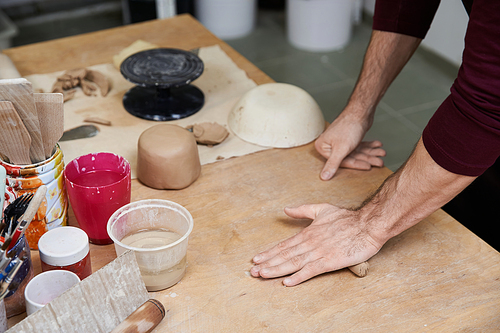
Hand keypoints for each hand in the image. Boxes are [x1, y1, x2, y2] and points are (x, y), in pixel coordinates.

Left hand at [250, 204, 381, 286]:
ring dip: (277, 270)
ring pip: (293, 263)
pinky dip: (298, 276)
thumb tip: (286, 209)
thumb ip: (302, 210)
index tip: (256, 259)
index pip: (284, 245)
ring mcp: (319, 253)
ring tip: (263, 275)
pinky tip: (287, 282)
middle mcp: (309, 243)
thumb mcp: (321, 209)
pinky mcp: (330, 261)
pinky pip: (311, 271)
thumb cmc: (347, 218)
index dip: (269, 252)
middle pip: (284, 255)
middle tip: (253, 271)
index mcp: (307, 233)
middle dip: (267, 263)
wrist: (367, 224)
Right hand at [315, 116, 385, 179]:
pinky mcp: (349, 138)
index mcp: (323, 147)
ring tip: (382, 153)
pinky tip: (378, 146)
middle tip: (380, 161)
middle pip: (351, 157)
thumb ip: (333, 164)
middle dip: (367, 158)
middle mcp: (330, 145)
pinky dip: (369, 147)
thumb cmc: (349, 127)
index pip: (341, 162)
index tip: (369, 166)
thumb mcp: (341, 149)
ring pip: (357, 152)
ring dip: (371, 153)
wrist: (359, 110)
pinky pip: (359, 146)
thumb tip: (323, 177)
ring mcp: (340, 142)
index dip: (356, 164)